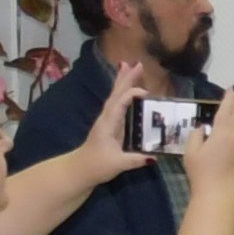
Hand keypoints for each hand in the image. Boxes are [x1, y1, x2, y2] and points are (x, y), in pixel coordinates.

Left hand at [92, 55, 161, 176]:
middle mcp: (106, 118)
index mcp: (108, 124)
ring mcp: (107, 120)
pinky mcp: (109, 125)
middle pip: (116, 94)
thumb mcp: (118, 164)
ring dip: (123, 82)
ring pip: (115, 96)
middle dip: (126, 78)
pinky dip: (123, 94)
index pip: (119, 103)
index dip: (131, 95)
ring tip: (129, 66)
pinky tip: (128, 90)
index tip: (146, 92)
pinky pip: (117, 104)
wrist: (79, 171)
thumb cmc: (96, 166)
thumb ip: (136, 159)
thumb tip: (154, 156)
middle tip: (137, 63)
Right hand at [176, 88, 233, 202]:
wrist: (219, 196)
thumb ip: (196, 135)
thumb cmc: (202, 173)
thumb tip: (202, 128)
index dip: (228, 98)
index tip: (231, 89)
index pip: (226, 110)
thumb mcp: (191, 152)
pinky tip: (233, 132)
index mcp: (223, 133)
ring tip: (233, 110)